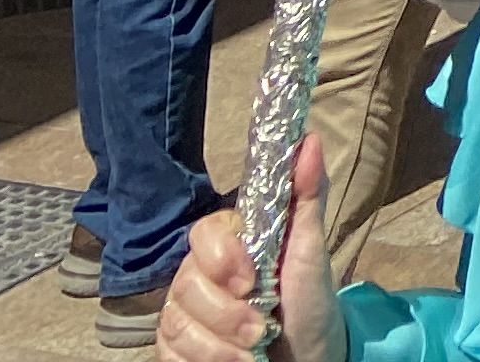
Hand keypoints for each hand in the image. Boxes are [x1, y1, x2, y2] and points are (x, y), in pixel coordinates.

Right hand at [158, 133, 341, 361]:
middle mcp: (198, 276)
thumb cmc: (309, 302)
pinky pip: (168, 354)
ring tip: (253, 352)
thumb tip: (308, 139)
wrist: (309, 356)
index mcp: (230, 244)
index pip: (202, 235)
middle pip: (185, 285)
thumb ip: (307, 196)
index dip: (221, 258)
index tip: (250, 281)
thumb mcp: (312, 251)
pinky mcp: (173, 350)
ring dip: (220, 347)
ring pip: (175, 324)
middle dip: (228, 316)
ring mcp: (182, 313)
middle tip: (263, 329)